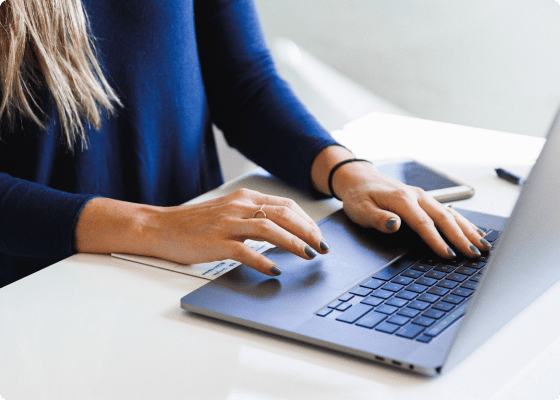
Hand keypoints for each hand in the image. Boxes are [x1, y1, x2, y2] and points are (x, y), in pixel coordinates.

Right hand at [75, 189, 329, 275]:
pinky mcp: (216, 242)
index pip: (285, 205)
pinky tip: (275, 270)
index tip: (318, 235)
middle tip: (321, 247)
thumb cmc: (195, 223)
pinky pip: (246, 251)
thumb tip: (282, 230)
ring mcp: (227, 224)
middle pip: (283, 214)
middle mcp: (239, 207)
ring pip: (270, 229)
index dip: (306, 220)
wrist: (161, 226)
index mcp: (244, 198)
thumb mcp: (228, 211)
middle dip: (308, 231)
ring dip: (294, 243)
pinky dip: (264, 261)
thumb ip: (252, 216)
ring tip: (308, 255)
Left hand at [331, 160, 490, 257]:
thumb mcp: (361, 210)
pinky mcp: (424, 199)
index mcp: (402, 199)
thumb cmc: (359, 196)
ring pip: (450, 214)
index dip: (437, 240)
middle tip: (475, 254)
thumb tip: (395, 225)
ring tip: (483, 245)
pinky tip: (473, 232)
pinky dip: (463, 222)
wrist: (359, 178)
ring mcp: (423, 197)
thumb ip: (379, 219)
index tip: (449, 255)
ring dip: (468, 230)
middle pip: (444, 218)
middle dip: (461, 237)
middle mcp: (417, 196)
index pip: (424, 223)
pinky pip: (448, 210)